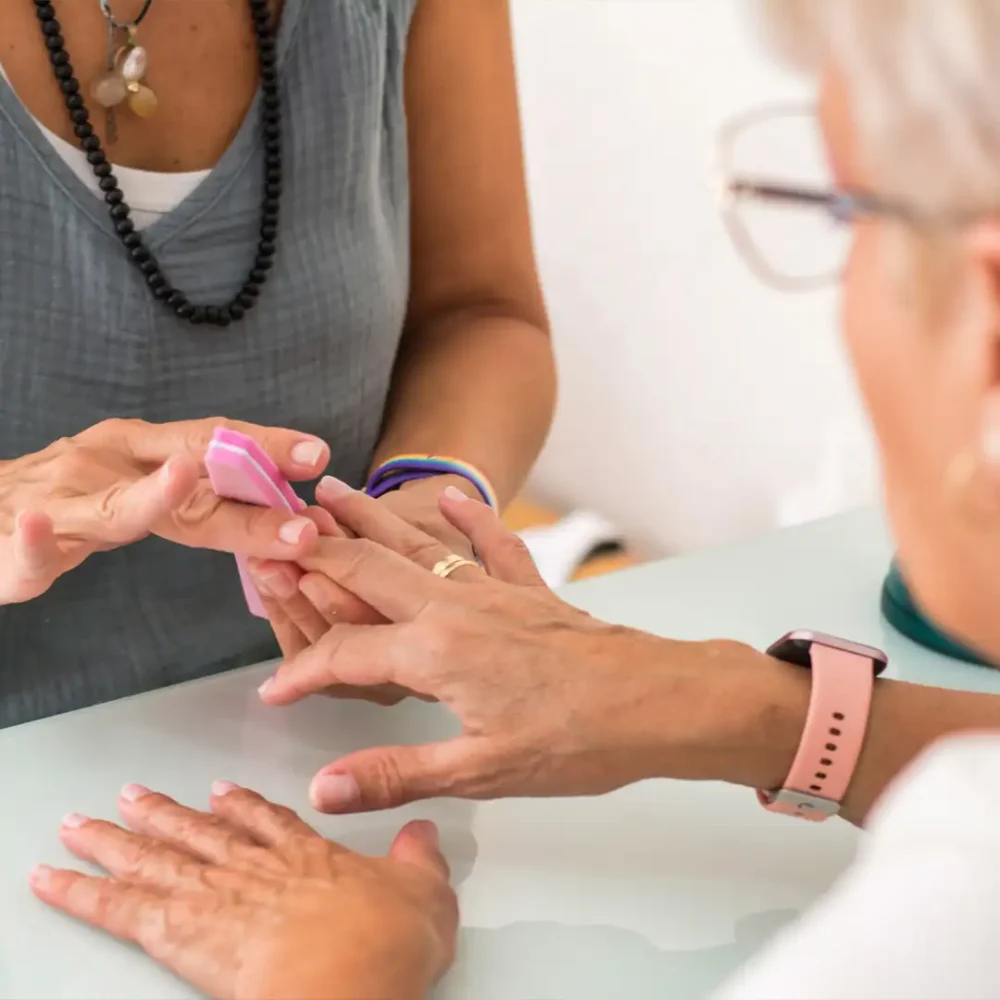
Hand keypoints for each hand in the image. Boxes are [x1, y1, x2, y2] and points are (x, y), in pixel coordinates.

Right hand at [0, 418, 330, 604]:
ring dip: (151, 494)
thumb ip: (204, 502)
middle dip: (244, 471)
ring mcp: (60, 501)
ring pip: (112, 505)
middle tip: (300, 482)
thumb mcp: (138, 490)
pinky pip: (29, 550)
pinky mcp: (14, 546)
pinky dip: (33, 542)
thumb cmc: (71, 501)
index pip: (213, 444)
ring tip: (183, 477)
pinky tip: (35, 530)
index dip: (265, 448)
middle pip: (183, 465)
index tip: (317, 454)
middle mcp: (105, 464)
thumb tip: (289, 512)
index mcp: (138, 451)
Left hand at [31, 783, 456, 999]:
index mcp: (308, 857)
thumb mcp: (425, 896)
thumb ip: (420, 860)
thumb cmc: (382, 946)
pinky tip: (54, 880)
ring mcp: (214, 893)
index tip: (222, 793)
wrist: (347, 979)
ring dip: (114, 839)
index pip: (267, 823)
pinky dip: (79, 892)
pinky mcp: (178, 930)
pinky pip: (115, 907)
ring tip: (82, 824)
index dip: (242, 807)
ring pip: (152, 857)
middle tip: (132, 795)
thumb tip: (425, 832)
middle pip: (198, 833)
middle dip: (163, 814)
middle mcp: (256, 867)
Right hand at [257, 487, 803, 812]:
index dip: (301, 671)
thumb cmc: (579, 739)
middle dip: (317, 549)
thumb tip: (325, 788)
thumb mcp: (483, 770)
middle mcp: (456, 608)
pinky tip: (453, 497)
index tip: (273, 690)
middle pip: (369, 570)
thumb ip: (397, 773)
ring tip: (334, 490)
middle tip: (276, 525)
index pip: (345, 653)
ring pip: (418, 547)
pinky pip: (492, 545)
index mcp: (436, 652)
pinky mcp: (530, 591)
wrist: (659, 701)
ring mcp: (494, 592)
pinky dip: (469, 519)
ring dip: (372, 520)